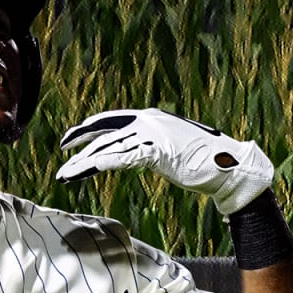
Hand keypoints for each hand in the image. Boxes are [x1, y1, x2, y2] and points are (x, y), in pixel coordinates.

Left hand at [56, 108, 273, 214]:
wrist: (230, 168)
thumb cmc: (206, 162)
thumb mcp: (174, 149)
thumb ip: (154, 147)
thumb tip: (142, 154)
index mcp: (152, 118)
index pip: (112, 121)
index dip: (89, 129)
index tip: (73, 139)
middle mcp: (149, 121)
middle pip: (105, 133)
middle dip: (79, 144)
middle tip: (62, 155)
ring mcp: (153, 135)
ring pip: (108, 148)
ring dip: (83, 162)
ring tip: (65, 173)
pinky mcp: (157, 151)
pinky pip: (122, 158)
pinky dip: (101, 164)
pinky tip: (85, 170)